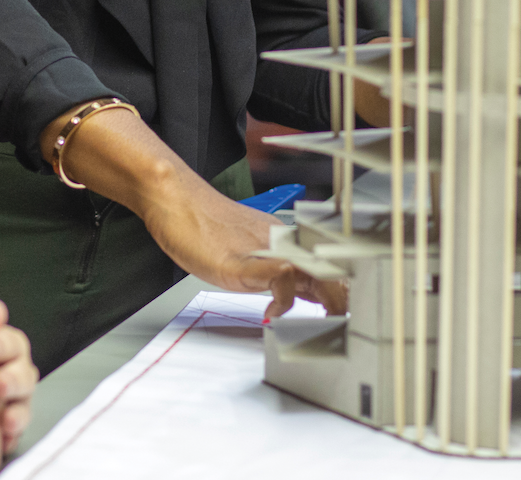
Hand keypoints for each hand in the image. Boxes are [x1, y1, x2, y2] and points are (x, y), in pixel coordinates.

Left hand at [0, 300, 37, 454]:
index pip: (13, 342)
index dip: (3, 344)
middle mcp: (5, 374)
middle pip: (25, 374)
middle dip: (14, 379)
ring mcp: (4, 404)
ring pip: (24, 405)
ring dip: (18, 411)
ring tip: (4, 419)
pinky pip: (12, 436)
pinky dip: (9, 439)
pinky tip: (0, 441)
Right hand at [140, 178, 346, 320]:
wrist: (175, 199)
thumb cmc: (201, 224)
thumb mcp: (243, 252)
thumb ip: (268, 268)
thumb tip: (289, 291)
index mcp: (281, 240)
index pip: (324, 264)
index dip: (340, 288)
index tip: (345, 310)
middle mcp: (278, 241)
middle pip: (326, 267)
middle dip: (341, 296)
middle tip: (345, 321)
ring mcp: (262, 250)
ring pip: (312, 269)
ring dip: (326, 297)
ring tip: (327, 320)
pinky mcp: (242, 260)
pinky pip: (278, 275)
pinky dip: (283, 299)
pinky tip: (273, 313)